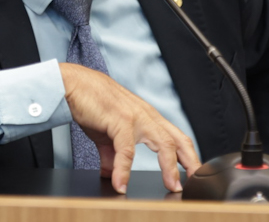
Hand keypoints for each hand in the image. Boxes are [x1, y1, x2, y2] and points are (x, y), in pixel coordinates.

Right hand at [59, 62, 200, 193]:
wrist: (73, 83)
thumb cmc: (92, 102)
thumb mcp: (107, 133)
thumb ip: (114, 155)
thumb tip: (113, 174)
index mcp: (147, 117)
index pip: (175, 137)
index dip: (187, 156)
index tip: (193, 174)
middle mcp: (146, 116)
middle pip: (177, 139)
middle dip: (190, 161)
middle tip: (194, 182)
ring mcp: (135, 117)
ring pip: (163, 143)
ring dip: (169, 166)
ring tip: (171, 185)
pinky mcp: (119, 120)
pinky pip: (127, 149)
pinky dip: (124, 169)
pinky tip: (121, 183)